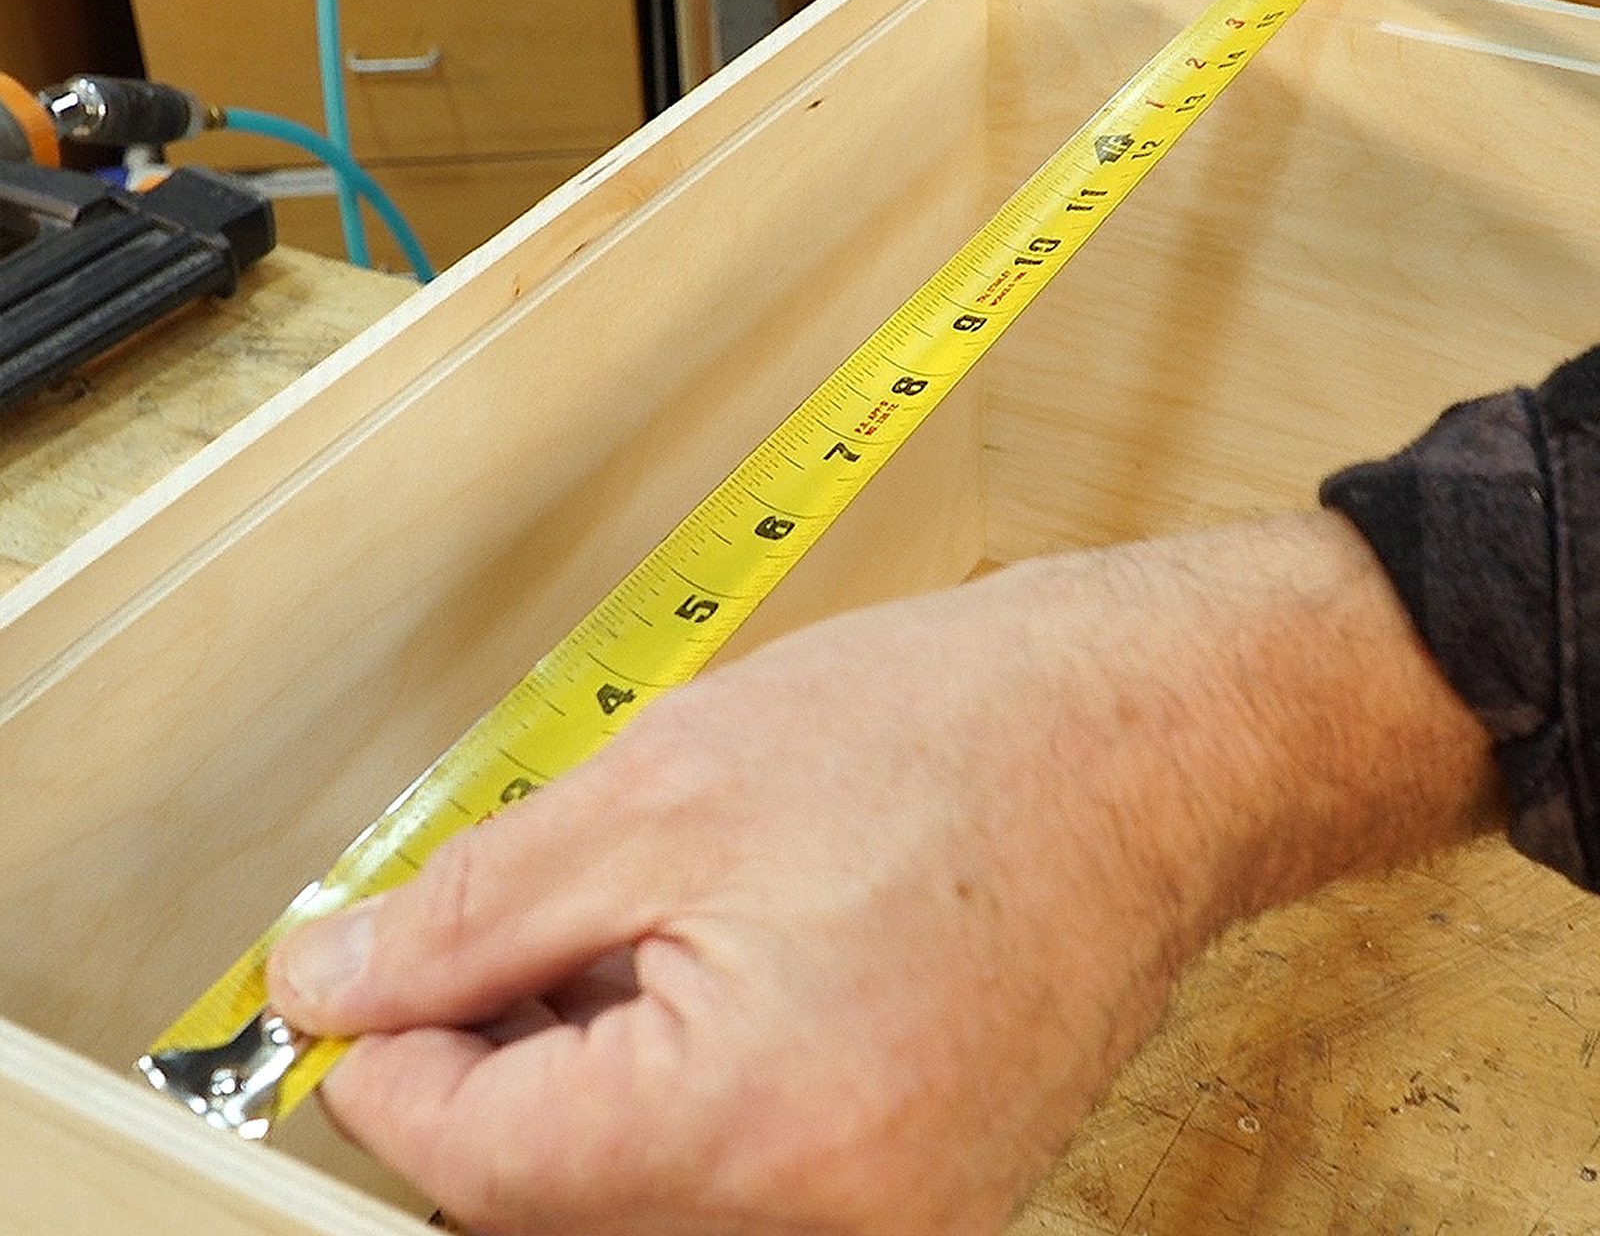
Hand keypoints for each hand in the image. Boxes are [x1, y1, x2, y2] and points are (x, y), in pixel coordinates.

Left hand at [269, 516, 1499, 1234]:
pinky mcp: (923, 1194)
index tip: (371, 970)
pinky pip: (743, 1177)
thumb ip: (468, 909)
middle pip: (553, 1199)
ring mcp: (893, 1223)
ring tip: (648, 912)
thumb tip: (331, 981)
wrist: (1149, 733)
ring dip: (593, 1070)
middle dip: (499, 1057)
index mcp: (751, 1131)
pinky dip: (687, 1083)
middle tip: (518, 917)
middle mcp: (835, 1226)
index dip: (394, 1051)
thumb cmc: (947, 732)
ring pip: (644, 1191)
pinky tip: (716, 956)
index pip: (471, 1161)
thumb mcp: (662, 787)